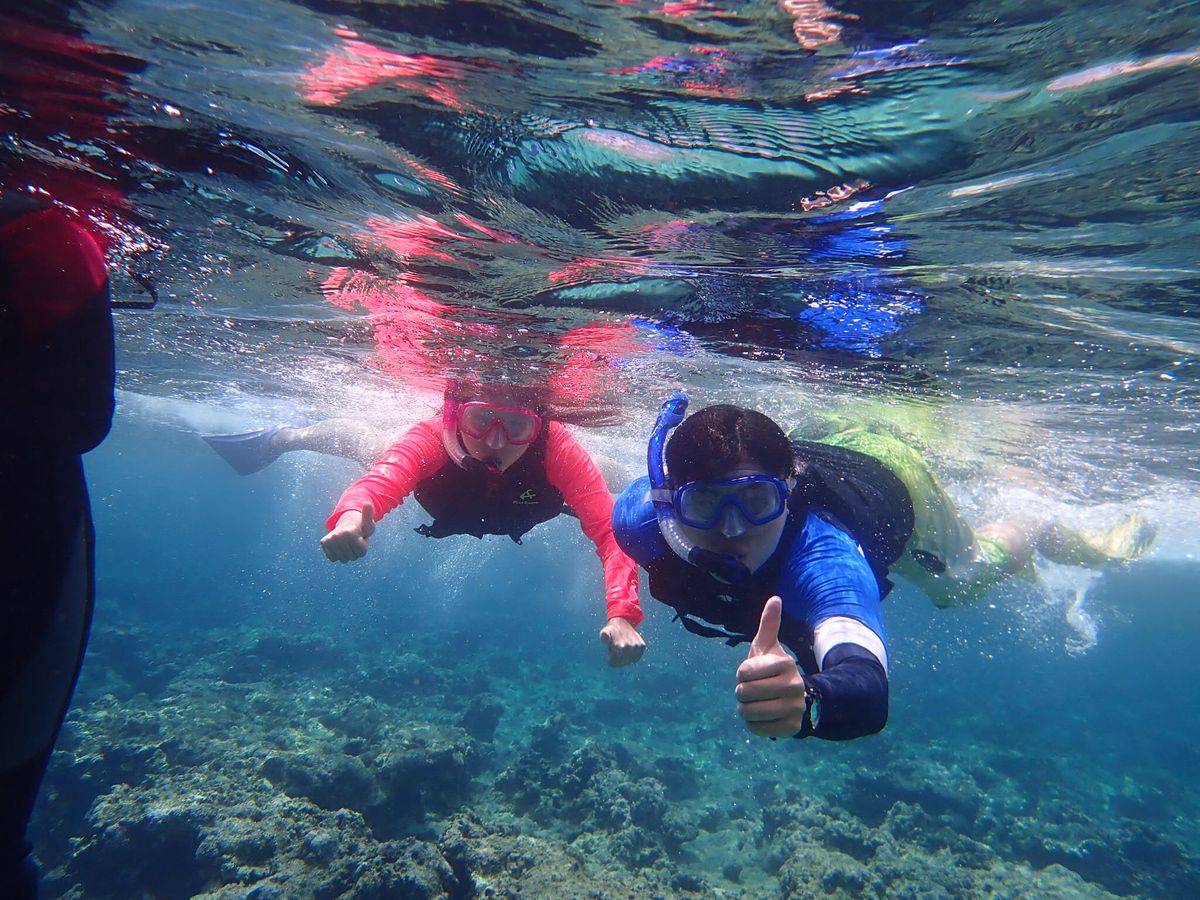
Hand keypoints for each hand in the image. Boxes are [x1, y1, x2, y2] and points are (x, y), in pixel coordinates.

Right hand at [320, 502, 374, 562]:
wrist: (346, 523)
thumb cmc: (360, 526)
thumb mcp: (368, 524)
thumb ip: (369, 516)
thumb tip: (367, 503)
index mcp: (350, 533)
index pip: (362, 553)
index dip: (363, 547)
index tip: (361, 538)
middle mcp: (337, 536)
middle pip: (352, 557)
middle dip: (355, 551)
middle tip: (354, 541)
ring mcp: (329, 540)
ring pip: (343, 559)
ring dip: (347, 554)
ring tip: (348, 543)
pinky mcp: (324, 543)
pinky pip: (334, 558)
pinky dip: (338, 554)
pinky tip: (339, 546)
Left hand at [599, 617, 645, 666]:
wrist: (622, 622)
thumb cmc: (612, 630)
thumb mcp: (605, 632)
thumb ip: (604, 636)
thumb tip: (604, 638)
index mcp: (620, 647)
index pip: (613, 663)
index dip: (610, 657)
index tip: (611, 649)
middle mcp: (630, 648)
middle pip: (621, 663)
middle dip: (617, 657)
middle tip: (616, 647)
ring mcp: (637, 647)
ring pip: (629, 661)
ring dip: (625, 657)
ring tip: (622, 647)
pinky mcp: (642, 646)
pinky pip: (635, 658)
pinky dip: (631, 655)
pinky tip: (629, 648)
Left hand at [735, 596, 806, 737]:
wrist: (792, 696)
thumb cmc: (771, 669)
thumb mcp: (768, 646)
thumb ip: (769, 624)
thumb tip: (775, 598)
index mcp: (786, 663)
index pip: (744, 671)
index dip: (741, 674)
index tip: (750, 673)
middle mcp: (794, 686)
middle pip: (745, 693)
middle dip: (740, 693)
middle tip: (749, 691)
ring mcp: (794, 708)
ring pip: (749, 712)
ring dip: (744, 709)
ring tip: (752, 704)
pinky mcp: (791, 728)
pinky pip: (758, 729)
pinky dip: (753, 725)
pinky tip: (761, 717)